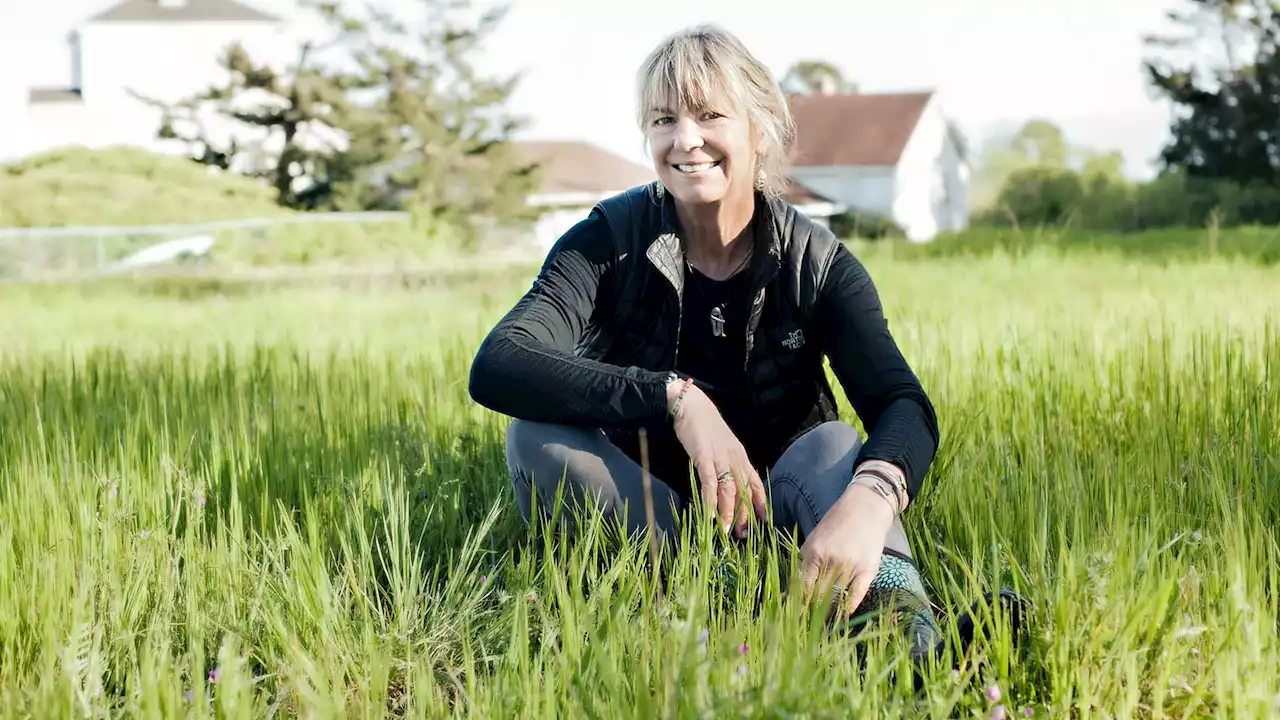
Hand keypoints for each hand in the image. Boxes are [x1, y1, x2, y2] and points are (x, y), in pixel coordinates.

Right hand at [668, 380, 766, 535]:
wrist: (692, 406)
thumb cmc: (705, 427)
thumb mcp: (722, 446)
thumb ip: (727, 463)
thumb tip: (727, 484)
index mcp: (741, 456)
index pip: (755, 482)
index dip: (760, 502)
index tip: (764, 520)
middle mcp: (735, 458)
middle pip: (744, 491)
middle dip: (745, 514)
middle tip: (744, 535)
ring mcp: (720, 458)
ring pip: (729, 490)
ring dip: (728, 512)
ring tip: (727, 530)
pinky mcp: (704, 457)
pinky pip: (710, 483)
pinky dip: (711, 500)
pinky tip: (709, 514)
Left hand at [801, 482, 895, 617]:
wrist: (865, 507)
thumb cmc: (835, 523)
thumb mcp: (813, 539)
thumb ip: (805, 562)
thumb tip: (793, 588)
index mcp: (814, 553)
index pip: (803, 586)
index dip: (797, 604)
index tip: (792, 618)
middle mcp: (832, 561)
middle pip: (818, 594)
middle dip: (811, 609)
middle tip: (805, 624)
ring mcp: (851, 566)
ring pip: (836, 596)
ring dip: (828, 610)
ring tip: (822, 624)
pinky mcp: (868, 569)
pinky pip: (857, 594)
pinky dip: (850, 606)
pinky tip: (843, 615)